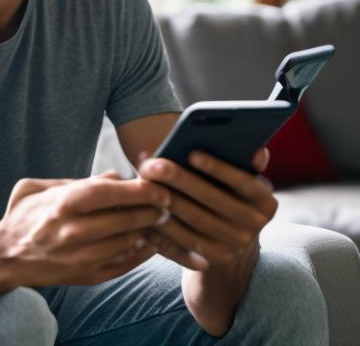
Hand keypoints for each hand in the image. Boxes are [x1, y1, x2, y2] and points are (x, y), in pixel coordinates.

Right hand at [0, 171, 170, 286]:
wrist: (5, 258)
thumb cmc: (23, 216)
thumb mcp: (39, 186)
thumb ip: (77, 180)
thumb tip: (114, 176)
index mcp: (63, 205)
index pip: (111, 193)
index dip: (139, 188)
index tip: (158, 184)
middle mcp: (74, 232)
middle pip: (126, 218)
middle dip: (153, 208)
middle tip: (168, 200)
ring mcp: (83, 257)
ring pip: (130, 241)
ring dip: (149, 229)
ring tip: (159, 217)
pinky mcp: (88, 277)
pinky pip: (125, 263)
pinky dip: (141, 252)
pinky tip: (148, 240)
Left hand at [137, 148, 275, 269]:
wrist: (227, 235)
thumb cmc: (225, 190)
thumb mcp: (237, 176)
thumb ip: (242, 159)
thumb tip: (255, 149)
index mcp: (264, 200)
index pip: (243, 181)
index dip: (218, 167)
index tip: (192, 153)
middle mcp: (254, 225)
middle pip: (212, 200)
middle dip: (179, 180)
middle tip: (153, 165)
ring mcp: (235, 245)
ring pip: (195, 221)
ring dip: (166, 202)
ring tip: (144, 184)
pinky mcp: (213, 259)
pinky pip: (184, 243)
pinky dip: (163, 226)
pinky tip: (144, 210)